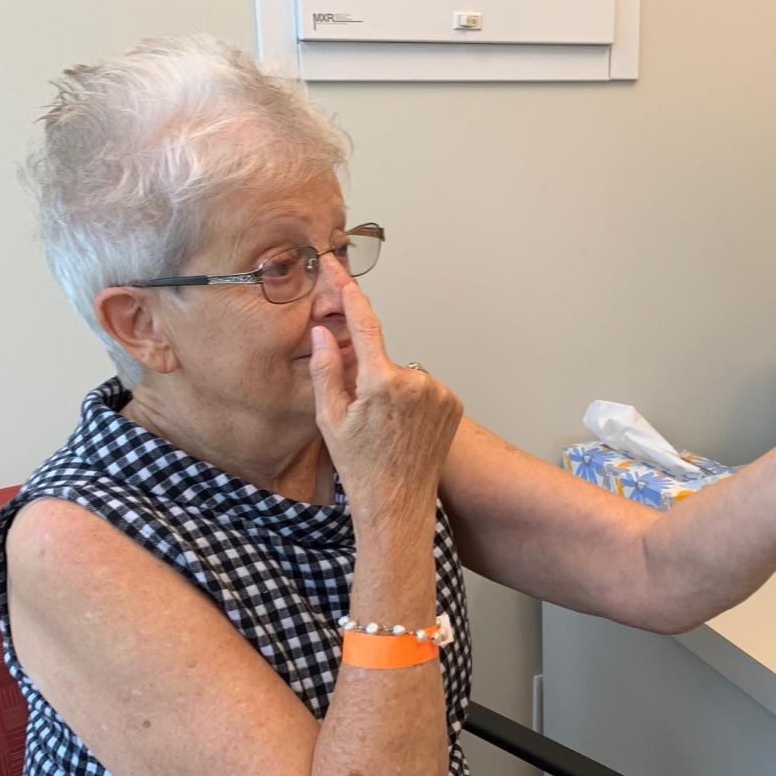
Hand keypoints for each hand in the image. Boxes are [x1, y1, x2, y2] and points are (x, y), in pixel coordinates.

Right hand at [308, 283, 462, 526]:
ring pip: (406, 376)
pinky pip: (426, 389)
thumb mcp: (330, 420)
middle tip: (365, 416)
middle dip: (372, 376)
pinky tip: (406, 429)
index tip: (340, 270)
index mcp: (381, 382)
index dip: (350, 294)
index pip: (364, 323)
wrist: (398, 504)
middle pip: (385, 359)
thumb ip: (326, 369)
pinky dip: (415, 401)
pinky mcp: (453, 403)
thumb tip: (322, 331)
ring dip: (395, 391)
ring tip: (388, 428)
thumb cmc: (361, 468)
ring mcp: (439, 392)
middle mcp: (416, 382)